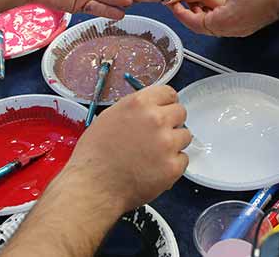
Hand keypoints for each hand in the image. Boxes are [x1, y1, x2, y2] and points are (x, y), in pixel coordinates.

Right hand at [65, 85, 189, 212]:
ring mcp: (167, 143)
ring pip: (185, 135)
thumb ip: (135, 110)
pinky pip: (184, 159)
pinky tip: (155, 169)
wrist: (93, 186)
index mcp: (139, 103)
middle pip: (181, 112)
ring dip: (174, 143)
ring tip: (154, 155)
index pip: (169, 93)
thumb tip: (151, 108)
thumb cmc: (95, 155)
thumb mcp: (110, 117)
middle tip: (158, 136)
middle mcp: (156, 119)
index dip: (166, 104)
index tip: (164, 111)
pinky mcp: (173, 166)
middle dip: (172, 123)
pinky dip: (173, 165)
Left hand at [170, 0, 278, 36]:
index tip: (172, 4)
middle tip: (180, 0)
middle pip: (202, 28)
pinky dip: (213, 15)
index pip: (196, 24)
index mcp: (227, 20)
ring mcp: (239, 30)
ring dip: (201, 14)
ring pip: (212, 27)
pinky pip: (223, 24)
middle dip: (189, 14)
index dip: (181, 14)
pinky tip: (210, 1)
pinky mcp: (245, 26)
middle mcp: (232, 29)